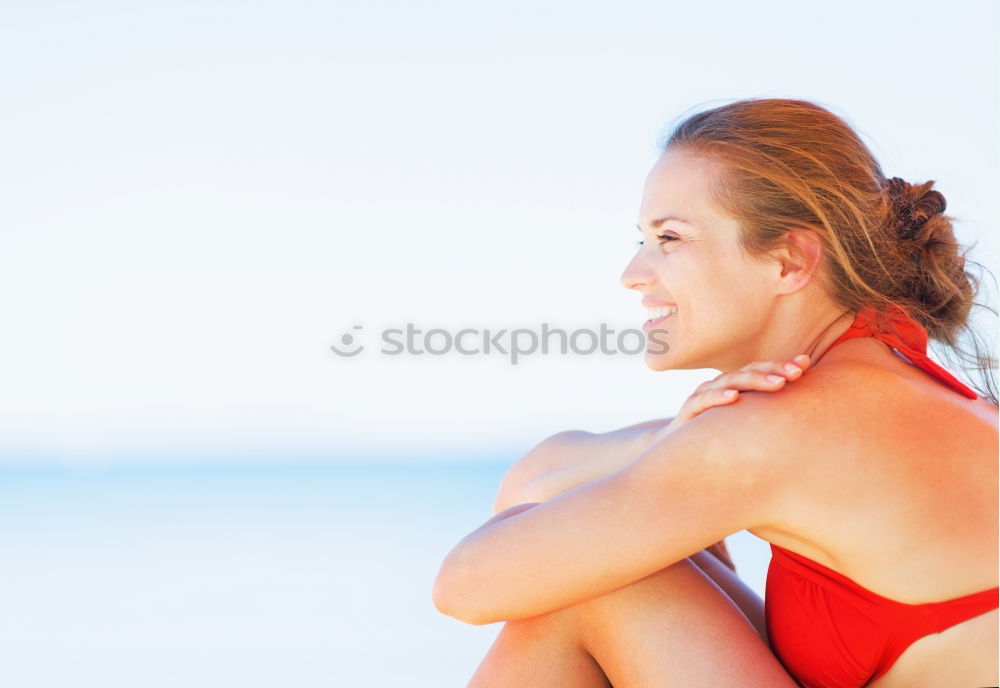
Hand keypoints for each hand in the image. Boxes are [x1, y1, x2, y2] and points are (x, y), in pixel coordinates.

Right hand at [658, 353, 810, 439]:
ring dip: (755, 381)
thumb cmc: (715, 438)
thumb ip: (765, 413)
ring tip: (778, 383)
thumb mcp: (743, 424)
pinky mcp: (687, 411)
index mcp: (735, 387)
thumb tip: (804, 413)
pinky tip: (734, 397)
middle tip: (796, 373)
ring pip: (730, 382)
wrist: (675, 453)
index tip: (804, 365)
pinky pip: (703, 401)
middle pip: (748, 372)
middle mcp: (720, 387)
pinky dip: (718, 397)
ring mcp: (703, 396)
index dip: (781, 365)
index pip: (760, 370)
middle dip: (774, 370)